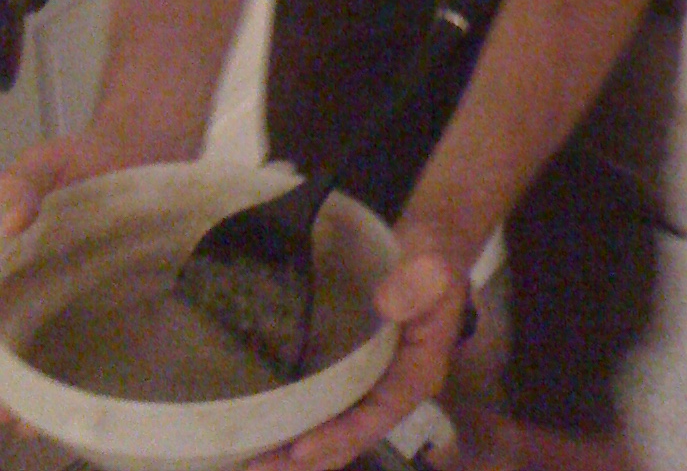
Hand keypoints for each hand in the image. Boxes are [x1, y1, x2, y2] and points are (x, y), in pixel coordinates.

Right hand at [0, 127, 143, 430]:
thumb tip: (10, 224)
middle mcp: (34, 301)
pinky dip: (93, 379)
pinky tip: (96, 401)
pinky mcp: (119, 308)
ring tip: (44, 423)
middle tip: (13, 418)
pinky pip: (103, 351)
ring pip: (49, 365)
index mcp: (7, 274)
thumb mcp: (41, 165)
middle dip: (5, 393)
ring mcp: (75, 309)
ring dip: (41, 399)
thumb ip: (18, 187)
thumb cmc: (81, 159)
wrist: (144, 147)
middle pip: (10, 358)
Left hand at [247, 221, 468, 470]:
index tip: (299, 448)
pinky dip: (296, 416)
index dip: (340, 436)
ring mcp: (372, 379)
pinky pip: (325, 401)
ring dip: (294, 446)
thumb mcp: (435, 261)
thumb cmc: (435, 252)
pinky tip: (263, 419)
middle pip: (350, 436)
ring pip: (334, 426)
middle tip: (254, 465)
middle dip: (305, 458)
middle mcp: (393, 387)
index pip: (378, 418)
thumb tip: (385, 306)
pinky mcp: (353, 365)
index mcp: (418, 373)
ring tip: (249, 457)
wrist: (432, 239)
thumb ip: (419, 282)